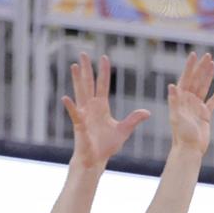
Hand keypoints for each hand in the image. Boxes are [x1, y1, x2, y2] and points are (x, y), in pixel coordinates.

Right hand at [61, 53, 150, 167]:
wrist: (96, 159)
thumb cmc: (107, 146)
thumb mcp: (124, 130)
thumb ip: (133, 119)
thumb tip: (147, 112)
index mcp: (101, 107)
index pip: (102, 85)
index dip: (103, 72)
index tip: (104, 57)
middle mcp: (91, 107)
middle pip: (89, 84)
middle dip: (86, 69)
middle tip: (83, 53)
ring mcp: (84, 115)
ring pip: (80, 93)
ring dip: (77, 80)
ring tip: (74, 66)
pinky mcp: (79, 126)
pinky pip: (75, 114)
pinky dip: (71, 107)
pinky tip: (66, 97)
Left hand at [168, 51, 213, 154]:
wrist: (189, 149)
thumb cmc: (181, 134)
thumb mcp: (176, 116)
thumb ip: (174, 101)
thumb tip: (171, 85)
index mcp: (180, 99)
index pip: (186, 78)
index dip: (190, 66)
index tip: (194, 55)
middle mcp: (188, 101)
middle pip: (196, 80)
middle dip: (201, 67)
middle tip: (208, 55)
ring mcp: (197, 107)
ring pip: (204, 88)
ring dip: (208, 76)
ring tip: (213, 65)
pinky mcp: (205, 115)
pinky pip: (212, 102)